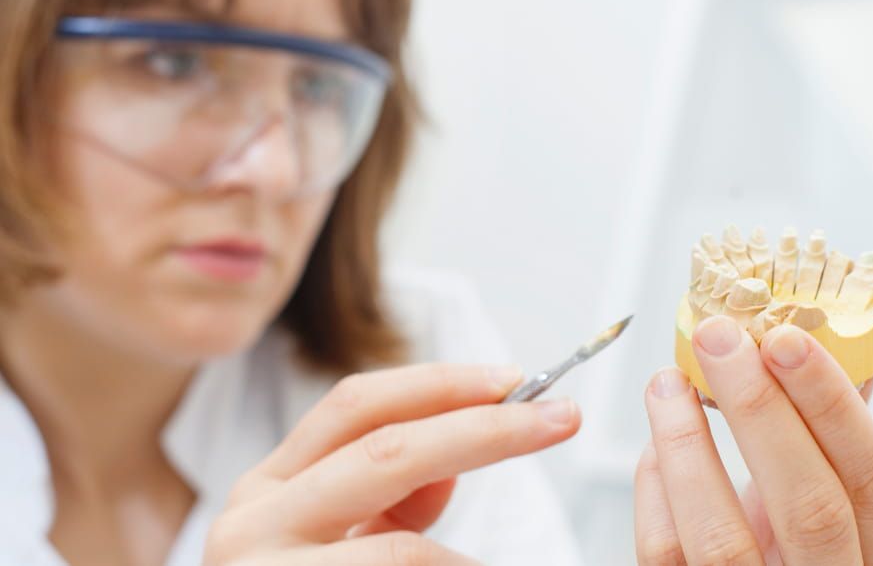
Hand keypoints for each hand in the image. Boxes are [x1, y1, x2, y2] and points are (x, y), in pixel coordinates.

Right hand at [203, 363, 579, 564]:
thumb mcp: (335, 543)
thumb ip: (388, 501)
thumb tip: (454, 466)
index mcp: (270, 485)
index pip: (357, 405)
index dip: (439, 384)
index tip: (511, 381)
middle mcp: (254, 519)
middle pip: (387, 450)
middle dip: (486, 430)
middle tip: (559, 418)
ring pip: (401, 548)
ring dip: (470, 548)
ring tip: (493, 556)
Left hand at [634, 316, 872, 564]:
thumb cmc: (805, 559)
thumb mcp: (839, 514)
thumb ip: (832, 447)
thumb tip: (834, 352)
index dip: (833, 405)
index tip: (785, 338)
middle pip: (809, 507)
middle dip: (760, 409)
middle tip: (718, 339)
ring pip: (721, 538)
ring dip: (687, 444)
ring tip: (666, 382)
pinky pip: (666, 553)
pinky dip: (655, 488)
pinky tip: (656, 446)